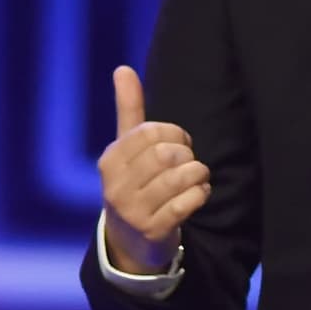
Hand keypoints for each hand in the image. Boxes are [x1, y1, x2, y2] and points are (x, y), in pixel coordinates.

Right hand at [96, 65, 206, 273]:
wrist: (130, 241)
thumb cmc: (134, 183)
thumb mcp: (126, 148)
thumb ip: (129, 109)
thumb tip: (123, 69)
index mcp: (109, 161)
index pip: (150, 132)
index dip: (173, 134)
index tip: (178, 143)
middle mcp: (115, 187)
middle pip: (166, 154)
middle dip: (187, 154)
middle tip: (188, 163)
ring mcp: (133, 212)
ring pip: (180, 178)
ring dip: (198, 174)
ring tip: (197, 177)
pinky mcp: (153, 231)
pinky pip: (188, 203)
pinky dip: (200, 194)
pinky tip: (198, 194)